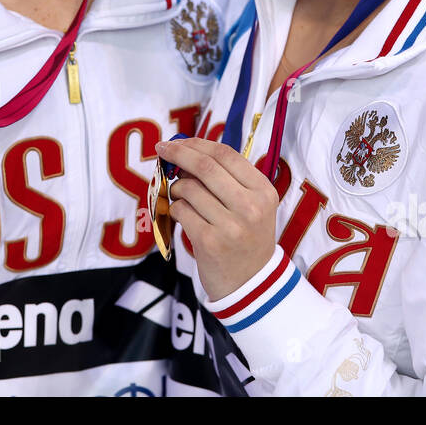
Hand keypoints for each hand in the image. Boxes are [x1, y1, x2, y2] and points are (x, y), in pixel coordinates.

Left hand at [153, 136, 278, 299]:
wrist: (251, 283)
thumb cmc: (246, 237)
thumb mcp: (252, 205)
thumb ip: (228, 179)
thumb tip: (187, 151)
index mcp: (263, 191)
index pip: (226, 155)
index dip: (197, 144)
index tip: (178, 141)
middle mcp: (250, 207)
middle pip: (205, 166)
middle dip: (178, 153)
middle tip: (162, 149)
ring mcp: (230, 225)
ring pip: (189, 188)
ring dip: (177, 188)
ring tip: (181, 196)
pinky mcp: (209, 241)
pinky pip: (181, 211)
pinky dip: (176, 208)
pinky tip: (183, 216)